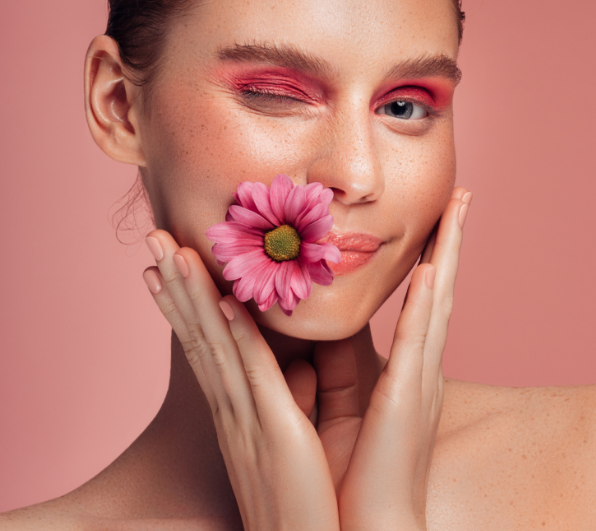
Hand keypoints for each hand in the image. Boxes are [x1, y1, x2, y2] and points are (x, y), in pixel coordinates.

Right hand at [142, 232, 339, 530]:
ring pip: (214, 343)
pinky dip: (234, 335)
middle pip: (197, 333)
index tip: (167, 266)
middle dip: (175, 284)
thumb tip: (300, 366)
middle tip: (153, 240)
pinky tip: (221, 302)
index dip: (183, 302)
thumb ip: (290, 396)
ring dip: (192, 294)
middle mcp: (230, 406)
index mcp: (235, 406)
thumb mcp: (291, 435)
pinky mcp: (273, 429)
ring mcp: (246, 417)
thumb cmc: (303, 494)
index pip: (203, 343)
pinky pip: (251, 374)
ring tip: (172, 251)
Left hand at [312, 187, 470, 530]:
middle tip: (462, 198)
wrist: (370, 527)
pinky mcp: (407, 397)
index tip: (437, 221)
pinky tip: (433, 270)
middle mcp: (421, 367)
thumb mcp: (346, 409)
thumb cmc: (358, 473)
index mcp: (408, 370)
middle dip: (451, 242)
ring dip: (448, 254)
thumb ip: (339, 370)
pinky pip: (418, 340)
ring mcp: (420, 379)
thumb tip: (318, 338)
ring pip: (437, 302)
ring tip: (459, 211)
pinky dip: (426, 303)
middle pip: (440, 291)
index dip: (433, 258)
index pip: (423, 301)